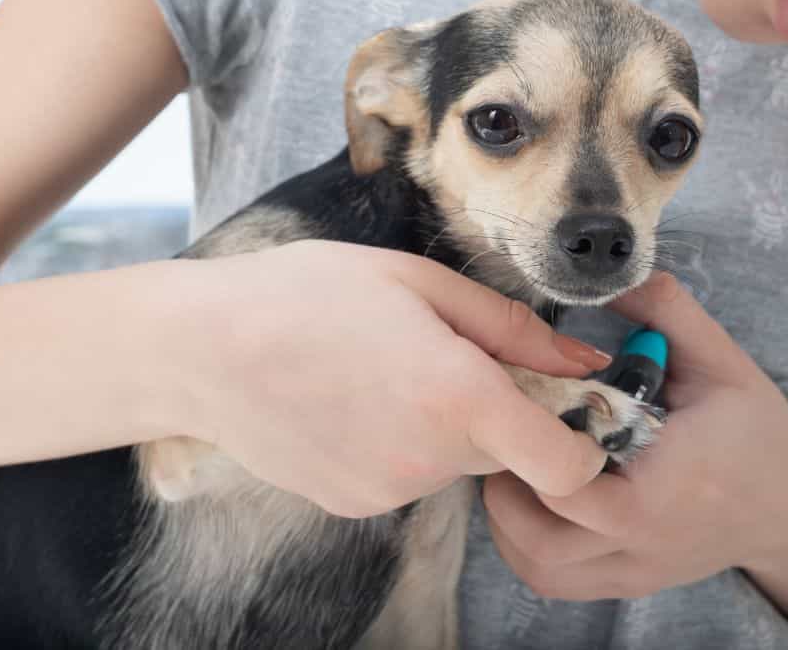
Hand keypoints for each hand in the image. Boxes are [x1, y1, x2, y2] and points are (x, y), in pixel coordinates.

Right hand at [174, 239, 615, 517]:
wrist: (201, 348)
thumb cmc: (310, 294)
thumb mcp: (422, 282)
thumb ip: (515, 328)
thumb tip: (586, 359)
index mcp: (461, 397)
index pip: (569, 468)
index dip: (582, 441)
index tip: (566, 404)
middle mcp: (432, 458)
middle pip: (511, 452)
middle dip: (502, 410)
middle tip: (449, 354)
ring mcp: (390, 490)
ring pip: (458, 460)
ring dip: (448, 424)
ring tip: (386, 368)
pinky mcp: (356, 505)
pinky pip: (410, 474)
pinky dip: (403, 442)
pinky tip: (356, 398)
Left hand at [482, 273, 787, 599]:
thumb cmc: (758, 431)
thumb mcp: (723, 362)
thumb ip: (671, 313)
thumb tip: (614, 277)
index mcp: (663, 486)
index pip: (567, 479)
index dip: (534, 439)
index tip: (529, 400)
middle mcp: (644, 540)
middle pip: (539, 537)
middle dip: (507, 487)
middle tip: (505, 435)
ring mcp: (635, 570)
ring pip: (540, 569)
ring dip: (509, 525)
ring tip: (514, 470)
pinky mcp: (630, 584)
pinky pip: (557, 582)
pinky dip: (529, 550)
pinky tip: (534, 506)